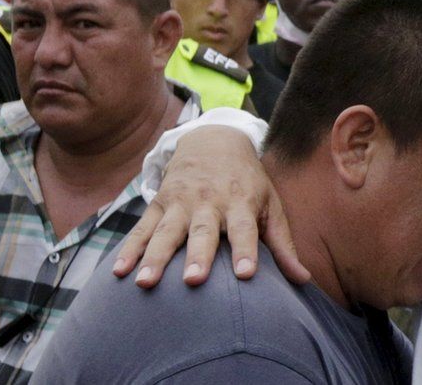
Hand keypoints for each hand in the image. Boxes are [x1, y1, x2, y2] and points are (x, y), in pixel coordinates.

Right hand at [112, 125, 310, 287]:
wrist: (214, 140)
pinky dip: (129, 249)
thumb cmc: (248, 182)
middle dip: (198, 256)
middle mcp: (210, 202)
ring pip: (166, 232)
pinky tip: (117, 272)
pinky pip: (141, 228)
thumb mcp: (270, 205)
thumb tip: (304, 280)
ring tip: (145, 282)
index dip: (246, 251)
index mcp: (241, 203)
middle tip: (193, 280)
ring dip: (154, 257)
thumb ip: (283, 244)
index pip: (245, 230)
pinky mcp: (158, 203)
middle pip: (202, 232)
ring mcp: (180, 202)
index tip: (245, 274)